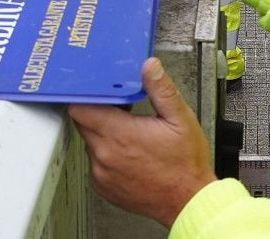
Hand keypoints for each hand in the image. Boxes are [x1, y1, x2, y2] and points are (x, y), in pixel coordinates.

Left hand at [68, 58, 216, 227]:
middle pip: (83, 123)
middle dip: (99, 113)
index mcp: (119, 135)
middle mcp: (104, 155)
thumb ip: (161, 89)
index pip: (80, 108)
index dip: (88, 96)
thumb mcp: (181, 119)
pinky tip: (128, 155)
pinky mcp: (103, 187)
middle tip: (123, 112)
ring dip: (103, 135)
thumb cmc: (186, 166)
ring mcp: (101, 173)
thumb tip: (149, 67)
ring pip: (90, 143)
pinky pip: (95, 163)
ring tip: (130, 135)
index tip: (101, 93)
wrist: (189, 202)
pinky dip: (106, 156)